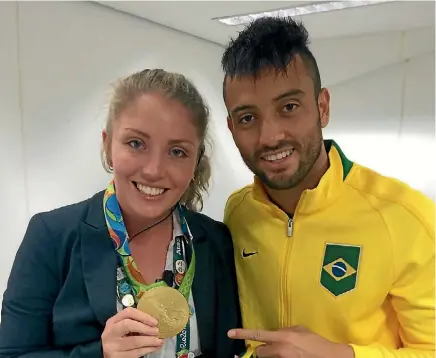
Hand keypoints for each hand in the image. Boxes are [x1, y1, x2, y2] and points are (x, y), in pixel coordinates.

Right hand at [102, 307, 163, 357]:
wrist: (106, 354)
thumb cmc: (119, 338)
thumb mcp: (122, 328)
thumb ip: (134, 323)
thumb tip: (153, 322)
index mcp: (113, 321)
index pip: (128, 312)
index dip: (143, 316)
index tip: (154, 321)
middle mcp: (110, 332)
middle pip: (128, 325)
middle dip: (146, 328)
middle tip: (157, 331)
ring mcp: (112, 345)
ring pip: (134, 341)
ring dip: (150, 341)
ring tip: (160, 341)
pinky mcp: (116, 357)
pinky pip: (135, 353)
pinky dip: (148, 349)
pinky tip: (154, 347)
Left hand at [228, 326, 353, 357]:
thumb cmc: (316, 342)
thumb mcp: (299, 330)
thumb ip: (284, 330)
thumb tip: (275, 333)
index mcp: (282, 337)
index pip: (258, 334)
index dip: (242, 333)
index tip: (230, 333)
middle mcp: (280, 350)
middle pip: (259, 352)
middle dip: (262, 350)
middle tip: (273, 348)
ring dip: (271, 356)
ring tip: (286, 353)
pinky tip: (290, 356)